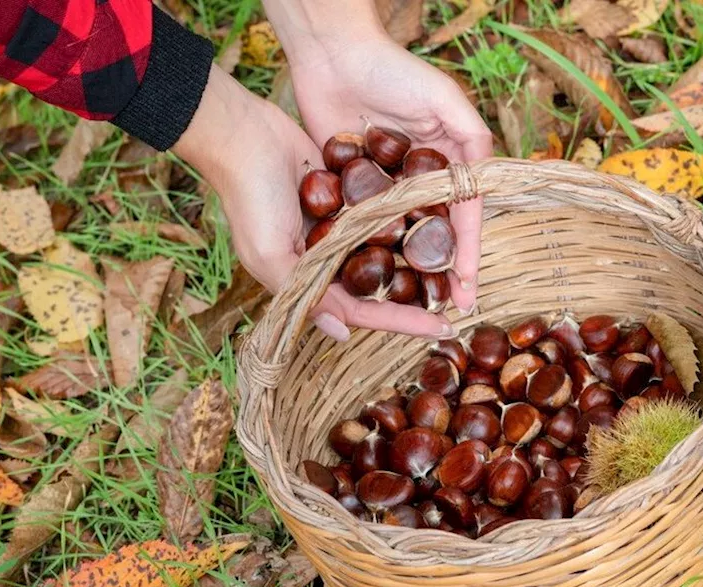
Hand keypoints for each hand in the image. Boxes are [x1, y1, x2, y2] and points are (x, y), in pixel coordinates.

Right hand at [174, 67, 456, 340]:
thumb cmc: (249, 198)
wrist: (243, 134)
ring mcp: (342, 223)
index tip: (443, 329)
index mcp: (310, 278)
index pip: (364, 310)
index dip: (403, 322)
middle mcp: (329, 255)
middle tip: (459, 303)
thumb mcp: (271, 255)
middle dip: (417, 296)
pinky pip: (387, 211)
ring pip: (389, 248)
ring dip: (419, 256)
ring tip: (459, 265)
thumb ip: (306, 295)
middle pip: (382, 285)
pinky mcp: (351, 191)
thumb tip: (342, 335)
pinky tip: (445, 220)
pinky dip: (410, 217)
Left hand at [269, 14, 492, 313]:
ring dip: (411, 272)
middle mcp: (421, 178)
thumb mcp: (444, 99)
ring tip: (416, 307)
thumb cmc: (392, 70)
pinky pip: (365, 225)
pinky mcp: (352, 186)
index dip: (468, 251)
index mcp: (449, 160)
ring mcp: (386, 185)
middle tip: (449, 309)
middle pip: (437, 234)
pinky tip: (375, 281)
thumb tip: (485, 183)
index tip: (469, 285)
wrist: (331, 55)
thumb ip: (472, 137)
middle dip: (445, 273)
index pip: (463, 215)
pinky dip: (372, 251)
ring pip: (403, 237)